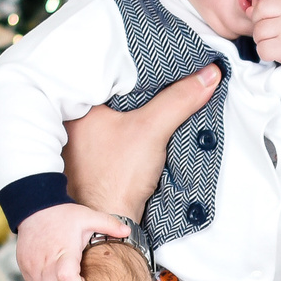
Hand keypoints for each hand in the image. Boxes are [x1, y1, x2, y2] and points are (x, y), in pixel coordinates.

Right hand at [16, 202, 130, 280]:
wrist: (33, 208)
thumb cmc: (63, 215)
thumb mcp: (88, 216)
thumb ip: (108, 225)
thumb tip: (128, 232)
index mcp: (64, 253)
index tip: (82, 280)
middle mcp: (46, 263)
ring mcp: (32, 266)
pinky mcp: (24, 267)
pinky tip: (51, 276)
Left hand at [64, 64, 220, 219]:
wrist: (110, 223)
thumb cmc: (117, 177)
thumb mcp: (152, 129)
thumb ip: (180, 99)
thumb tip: (209, 74)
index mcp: (74, 108)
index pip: (103, 72)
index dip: (129, 63)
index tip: (152, 57)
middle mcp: (71, 123)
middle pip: (109, 92)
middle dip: (134, 86)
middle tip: (160, 70)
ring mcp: (81, 143)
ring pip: (112, 113)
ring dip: (133, 107)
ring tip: (158, 90)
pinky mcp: (94, 159)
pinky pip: (114, 131)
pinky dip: (130, 126)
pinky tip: (147, 121)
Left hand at [249, 0, 280, 71]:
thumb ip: (275, 3)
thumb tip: (249, 10)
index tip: (261, 7)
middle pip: (259, 9)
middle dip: (257, 21)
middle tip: (267, 28)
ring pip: (258, 31)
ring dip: (261, 39)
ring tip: (273, 40)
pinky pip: (262, 49)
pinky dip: (265, 53)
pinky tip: (275, 51)